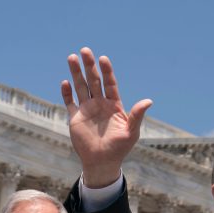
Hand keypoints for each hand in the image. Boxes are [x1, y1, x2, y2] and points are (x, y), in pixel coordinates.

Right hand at [61, 47, 152, 187]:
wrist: (103, 162)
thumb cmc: (120, 148)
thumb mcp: (131, 131)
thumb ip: (137, 115)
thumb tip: (149, 101)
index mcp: (114, 105)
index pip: (110, 83)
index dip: (106, 71)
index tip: (103, 59)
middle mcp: (100, 104)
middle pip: (93, 80)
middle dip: (89, 66)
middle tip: (85, 50)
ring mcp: (87, 110)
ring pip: (80, 87)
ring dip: (76, 73)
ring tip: (71, 57)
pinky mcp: (75, 118)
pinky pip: (70, 102)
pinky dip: (66, 93)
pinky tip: (64, 82)